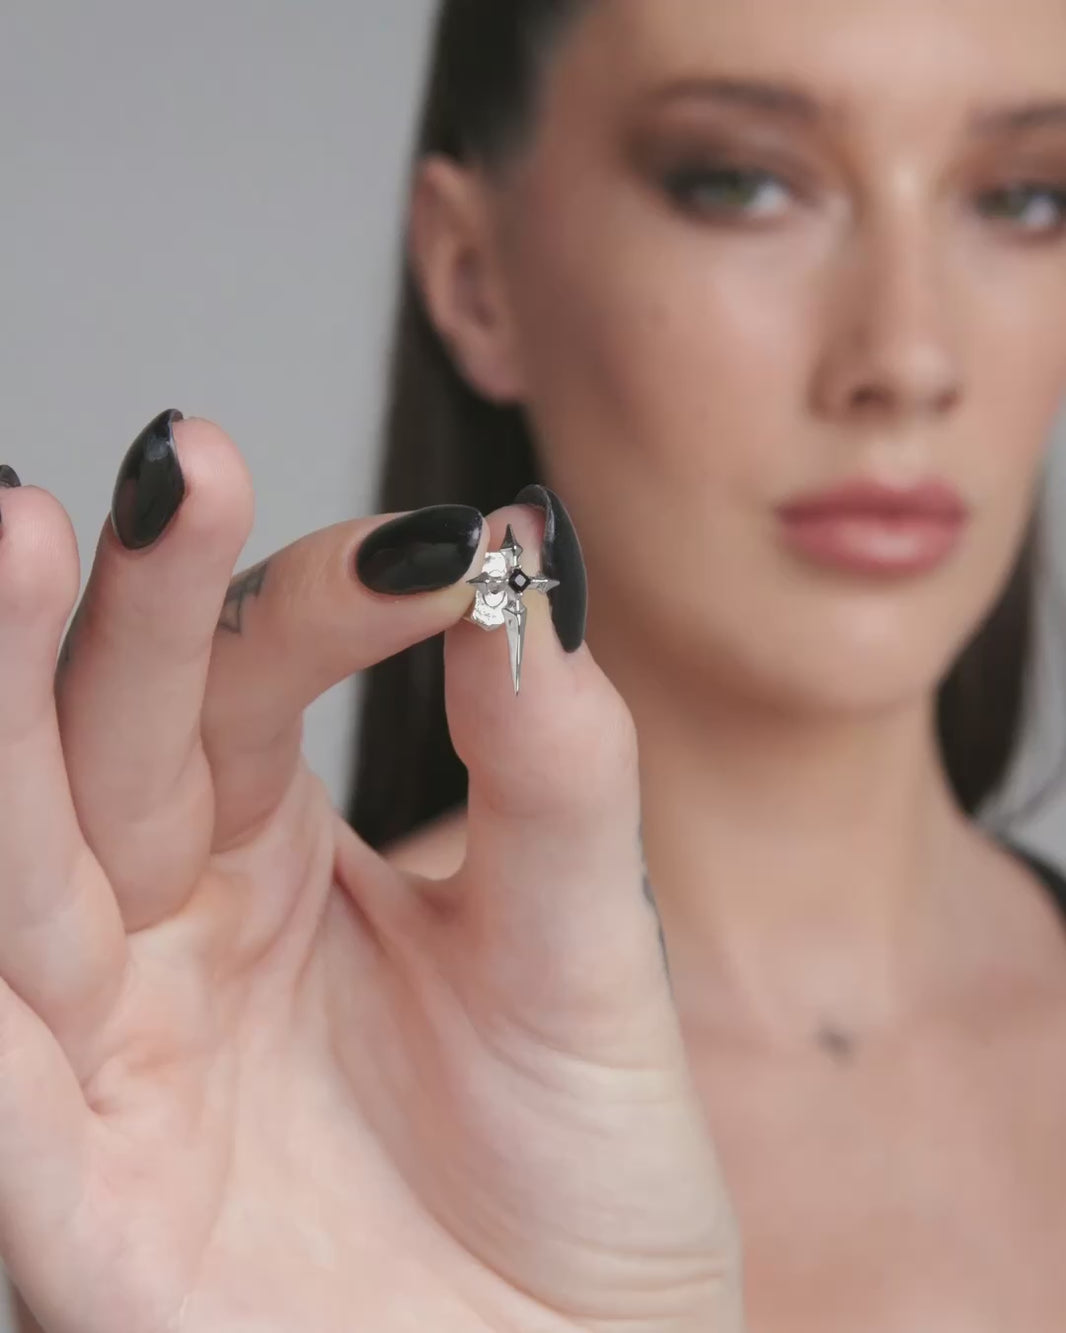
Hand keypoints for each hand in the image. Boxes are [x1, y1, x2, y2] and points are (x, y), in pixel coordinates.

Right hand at [0, 412, 741, 1331]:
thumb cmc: (581, 1176)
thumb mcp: (586, 954)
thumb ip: (553, 769)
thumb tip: (526, 558)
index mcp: (277, 850)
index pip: (263, 675)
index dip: (327, 596)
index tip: (433, 550)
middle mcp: (169, 925)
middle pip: (116, 734)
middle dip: (137, 604)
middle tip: (168, 461)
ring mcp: (113, 1054)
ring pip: (22, 866)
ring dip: (7, 722)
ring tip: (7, 539)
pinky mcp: (81, 1199)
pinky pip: (3, 1089)